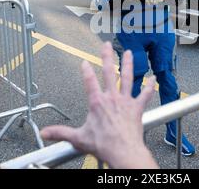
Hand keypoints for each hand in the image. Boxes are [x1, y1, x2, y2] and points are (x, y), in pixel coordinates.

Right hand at [40, 42, 157, 168]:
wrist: (123, 151)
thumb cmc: (103, 145)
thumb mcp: (78, 138)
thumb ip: (61, 133)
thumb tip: (45, 133)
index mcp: (97, 103)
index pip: (89, 81)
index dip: (85, 70)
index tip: (84, 62)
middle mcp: (112, 98)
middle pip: (108, 72)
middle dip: (106, 57)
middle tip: (106, 45)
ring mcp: (125, 101)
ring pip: (127, 78)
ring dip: (127, 64)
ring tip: (128, 53)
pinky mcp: (137, 108)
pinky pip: (145, 94)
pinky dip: (150, 86)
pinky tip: (153, 78)